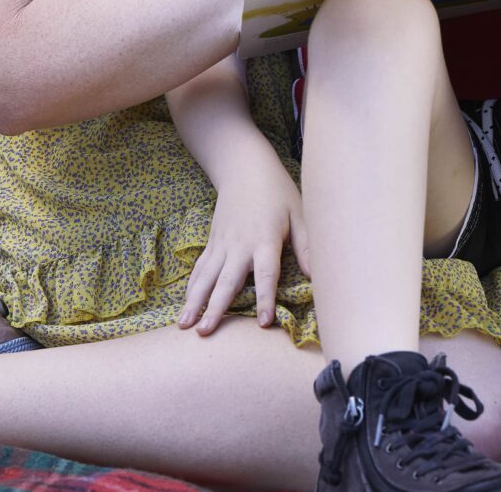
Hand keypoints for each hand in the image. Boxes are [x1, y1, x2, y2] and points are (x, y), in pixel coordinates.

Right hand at [179, 160, 309, 334]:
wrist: (245, 168)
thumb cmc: (278, 192)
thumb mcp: (299, 213)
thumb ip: (306, 246)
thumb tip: (316, 276)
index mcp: (265, 239)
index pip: (266, 274)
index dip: (265, 298)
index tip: (262, 323)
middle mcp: (240, 245)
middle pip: (227, 281)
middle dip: (216, 307)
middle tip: (205, 332)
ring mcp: (222, 244)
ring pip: (206, 277)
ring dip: (194, 301)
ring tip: (184, 325)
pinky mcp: (213, 242)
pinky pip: (201, 268)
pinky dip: (192, 287)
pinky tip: (185, 305)